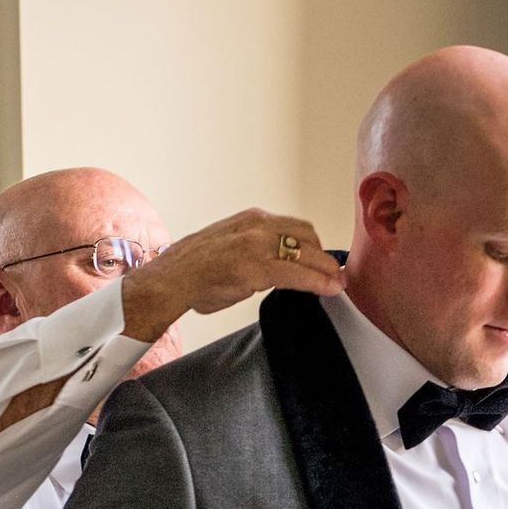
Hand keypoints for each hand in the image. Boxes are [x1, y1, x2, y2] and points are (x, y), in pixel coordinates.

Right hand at [119, 209, 344, 340]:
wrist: (171, 279)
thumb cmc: (195, 269)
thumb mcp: (231, 244)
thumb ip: (256, 249)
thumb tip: (277, 266)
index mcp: (252, 219)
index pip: (295, 227)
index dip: (315, 246)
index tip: (325, 259)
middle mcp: (257, 225)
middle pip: (307, 237)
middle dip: (324, 257)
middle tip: (335, 274)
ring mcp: (257, 245)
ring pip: (306, 254)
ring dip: (326, 270)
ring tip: (336, 284)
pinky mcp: (257, 268)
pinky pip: (297, 274)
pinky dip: (318, 282)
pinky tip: (329, 290)